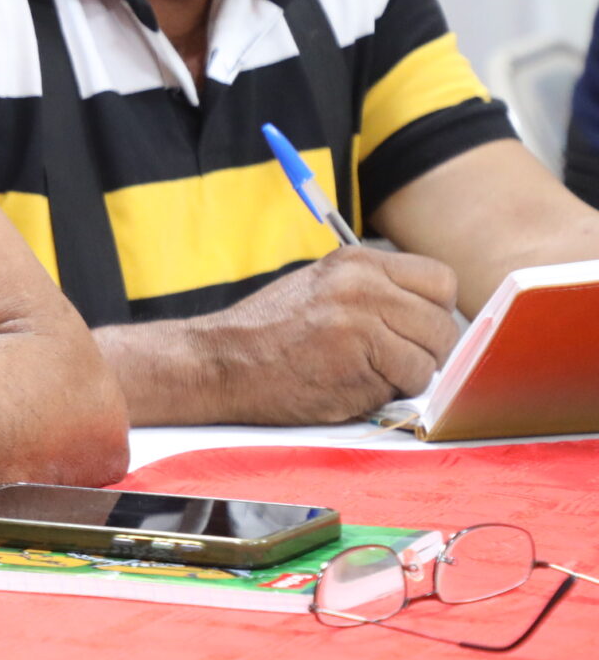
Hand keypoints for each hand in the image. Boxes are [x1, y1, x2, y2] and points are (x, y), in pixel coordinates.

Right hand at [195, 245, 461, 423]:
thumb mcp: (322, 287)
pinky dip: (381, 396)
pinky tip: (345, 386)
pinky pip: (402, 389)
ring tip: (363, 376)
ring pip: (428, 362)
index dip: (435, 312)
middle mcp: (364, 288)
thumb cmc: (267, 331)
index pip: (441, 281)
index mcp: (357, 262)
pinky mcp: (357, 367)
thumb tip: (429, 317)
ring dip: (404, 379)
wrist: (218, 362)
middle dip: (427, 353)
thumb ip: (374, 291)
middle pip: (442, 326)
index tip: (416, 331)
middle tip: (394, 365)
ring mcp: (362, 327)